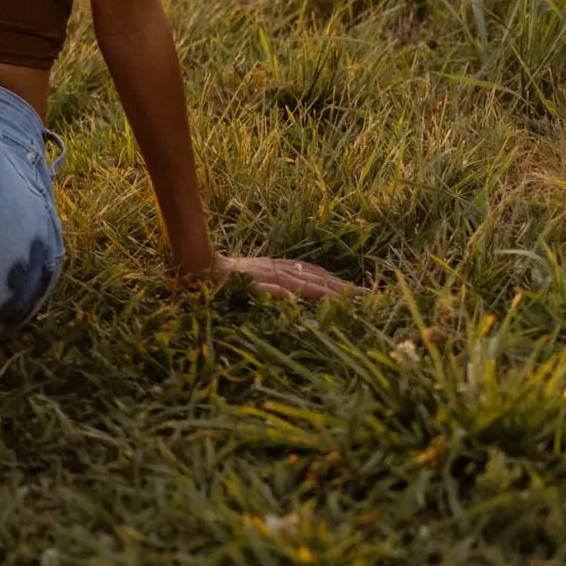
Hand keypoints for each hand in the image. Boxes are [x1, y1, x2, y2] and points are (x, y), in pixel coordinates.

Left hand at [212, 254, 357, 300]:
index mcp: (277, 280)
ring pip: (311, 272)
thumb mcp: (239, 293)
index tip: (361, 301)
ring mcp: (274, 266)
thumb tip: (295, 299)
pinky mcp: (267, 264)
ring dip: (333, 280)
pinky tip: (321, 275)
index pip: (315, 289)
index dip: (338, 296)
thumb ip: (268, 294)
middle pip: (318, 279)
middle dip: (343, 288)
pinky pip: (298, 267)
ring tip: (352, 288)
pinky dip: (316, 272)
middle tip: (368, 296)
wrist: (197, 264)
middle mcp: (280, 271)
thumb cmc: (216, 287)